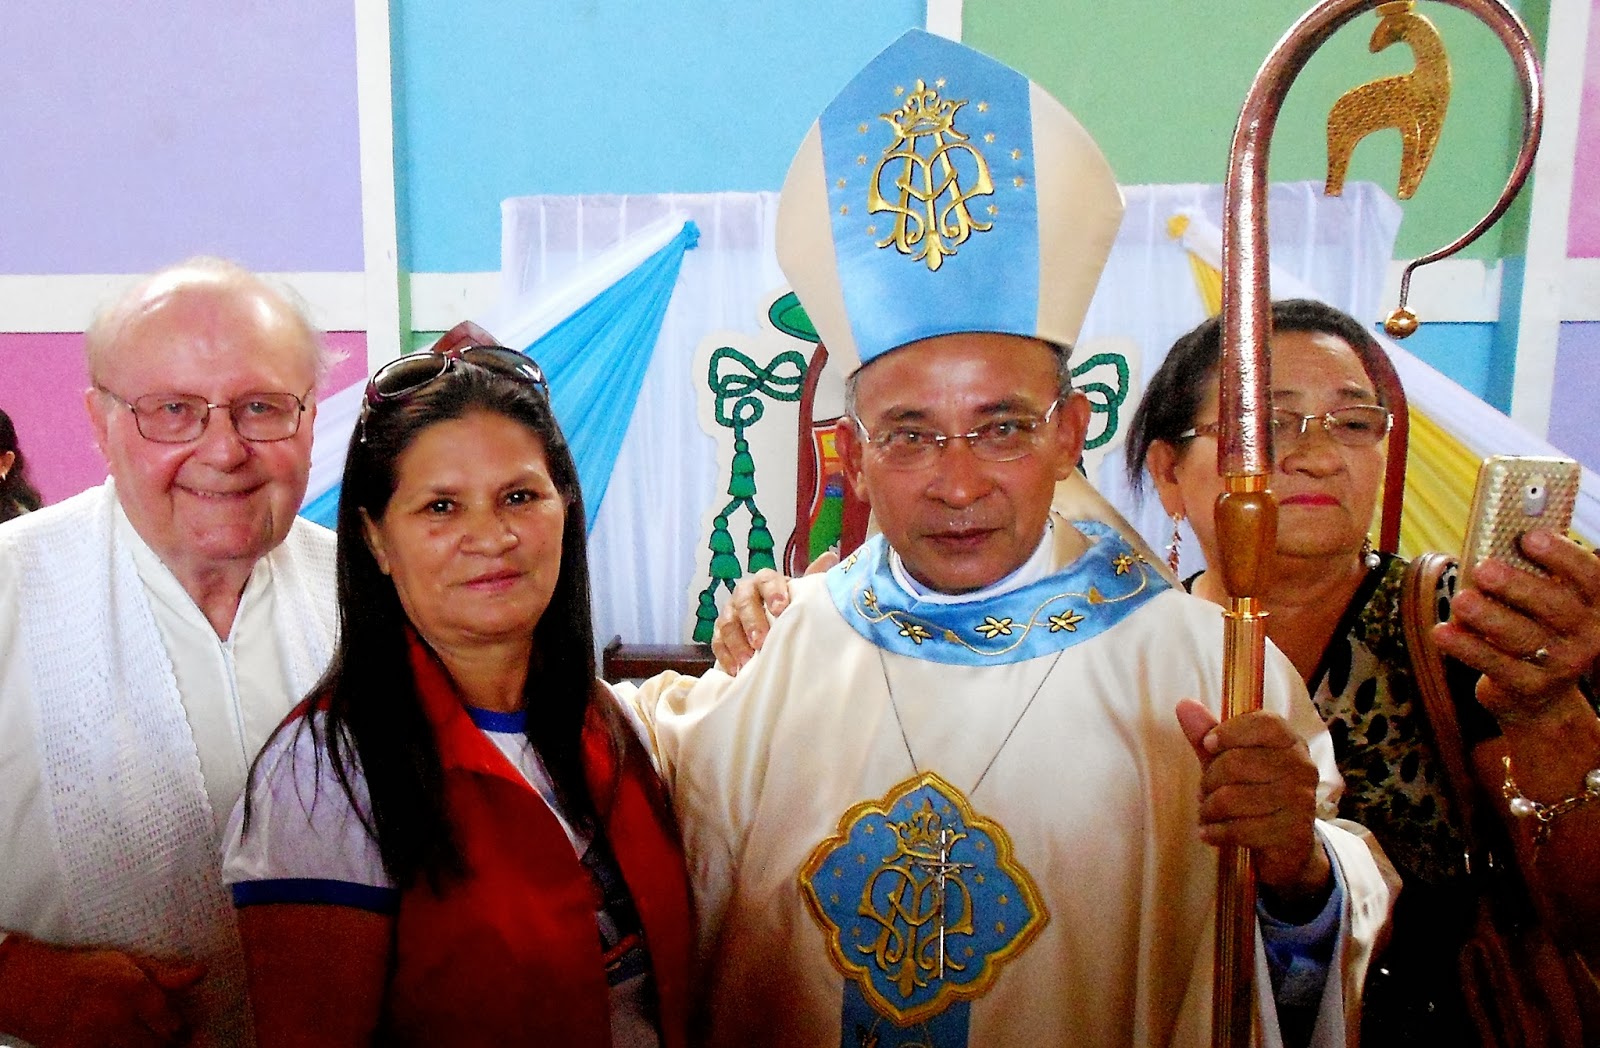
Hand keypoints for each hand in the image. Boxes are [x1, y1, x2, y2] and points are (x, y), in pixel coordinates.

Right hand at [0, 935, 203, 1047]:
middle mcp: (117, 1018)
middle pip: (158, 1046)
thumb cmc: (87, 971)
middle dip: (170, 1045)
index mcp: (134, 991)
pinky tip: (124, 1042)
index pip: (172, 1023)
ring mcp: (96, 1041)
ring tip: (148, 1040)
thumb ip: (166, 974)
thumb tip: (202, 972)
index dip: (182, 1028)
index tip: (184, 1028)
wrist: (35, 988)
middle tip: (176, 1040)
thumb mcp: (130, 962)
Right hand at [710, 550, 836, 673]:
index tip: (781, 609)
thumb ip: (812, 581)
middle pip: (743, 601)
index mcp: (766, 582)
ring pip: (727, 623)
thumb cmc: (789, 611)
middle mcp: (745, 594)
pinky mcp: (720, 635)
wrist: (772, 629)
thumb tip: (830, 555)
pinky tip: (736, 670)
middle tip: (761, 641)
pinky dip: (726, 657)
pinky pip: (717, 643)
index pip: (766, 579)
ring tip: (748, 661)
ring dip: (737, 642)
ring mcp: (730, 614)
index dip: (772, 592)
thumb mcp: (802, 597)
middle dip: (752, 621)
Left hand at [1175, 699, 1330, 903]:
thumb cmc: (1254, 793)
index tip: (1209, 745)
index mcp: (1290, 742)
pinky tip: (1210, 833)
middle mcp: (1302, 767)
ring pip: (1233, 798)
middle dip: (1208, 780)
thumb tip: (1184, 704)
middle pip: (1236, 762)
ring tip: (1207, 813)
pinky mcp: (1293, 833)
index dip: (1229, 732)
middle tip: (1203, 791)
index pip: (1264, 723)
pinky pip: (1240, 829)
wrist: (1288, 845)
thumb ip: (1208, 734)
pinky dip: (1216, 832)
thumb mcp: (1230, 760)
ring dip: (1209, 809)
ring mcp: (1301, 801)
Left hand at [1435, 530, 1599, 724]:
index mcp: (1594, 604)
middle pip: (1556, 607)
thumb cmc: (1535, 628)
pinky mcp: (1530, 686)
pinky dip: (1467, 647)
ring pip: (1523, 637)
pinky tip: (1442, 632)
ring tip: (1461, 600)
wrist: (1540, 694)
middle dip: (1517, 585)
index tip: (1529, 537)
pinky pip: (1495, 664)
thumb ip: (1528, 572)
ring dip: (1488, 616)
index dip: (1563, 555)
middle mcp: (1586, 635)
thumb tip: (1491, 540)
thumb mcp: (1540, 601)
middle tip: (1483, 569)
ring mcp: (1560, 664)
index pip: (1590, 575)